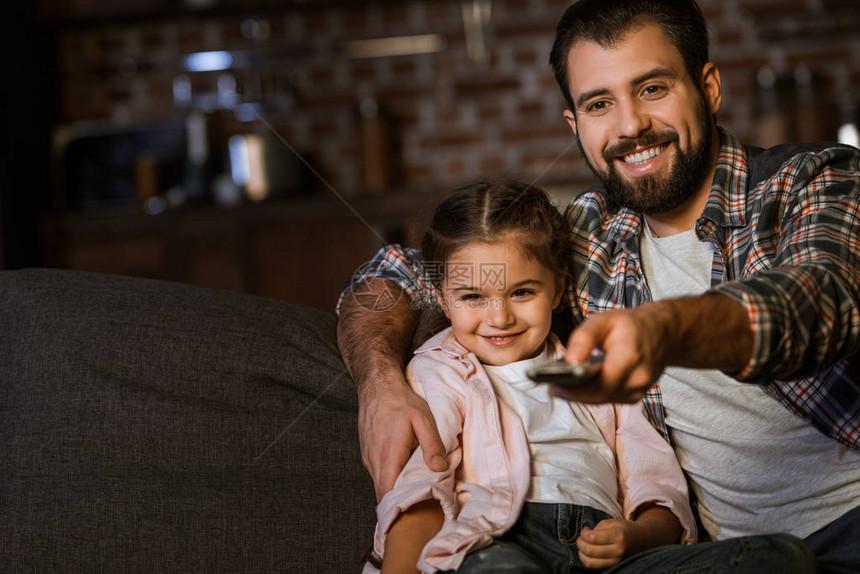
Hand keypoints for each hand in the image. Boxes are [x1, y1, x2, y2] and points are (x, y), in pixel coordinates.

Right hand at [358, 370, 447, 500]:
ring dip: (393, 491)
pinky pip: (377, 474)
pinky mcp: (367, 454)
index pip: (388, 491)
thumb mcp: (423, 419)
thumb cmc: (401, 401)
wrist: (377, 386)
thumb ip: (432, 444)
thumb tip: (440, 468)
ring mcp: (368, 457)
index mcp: (389, 453)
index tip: (414, 513)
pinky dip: (388, 480)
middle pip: (382, 493)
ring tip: (413, 493)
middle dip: (398, 503)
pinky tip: (403, 475)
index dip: (398, 506)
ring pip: (379, 484)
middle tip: (418, 508)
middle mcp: (374, 459)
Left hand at [555, 305, 669, 403]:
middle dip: (573, 394)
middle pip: (600, 396)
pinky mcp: (634, 396)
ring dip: (580, 395)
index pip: (602, 383)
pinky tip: (575, 387)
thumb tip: (568, 361)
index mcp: (631, 357)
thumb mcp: (604, 319)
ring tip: (558, 386)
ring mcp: (638, 390)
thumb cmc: (631, 325)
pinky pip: (608, 399)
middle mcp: (637, 379)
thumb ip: (584, 338)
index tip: (553, 386)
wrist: (663, 333)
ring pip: (603, 400)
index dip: (576, 389)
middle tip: (551, 387)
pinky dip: (591, 393)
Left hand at [576, 518, 647, 568]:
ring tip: (583, 546)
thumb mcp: (613, 522)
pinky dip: (587, 560)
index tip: (585, 530)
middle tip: (580, 538)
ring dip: (581, 554)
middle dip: (580, 543)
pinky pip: (595, 567)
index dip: (584, 534)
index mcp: (619, 536)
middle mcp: (619, 551)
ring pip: (590, 562)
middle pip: (590, 551)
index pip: (593, 538)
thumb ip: (597, 528)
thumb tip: (584, 535)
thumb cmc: (624, 529)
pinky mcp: (614, 567)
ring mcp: (617, 561)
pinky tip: (588, 552)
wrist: (641, 541)